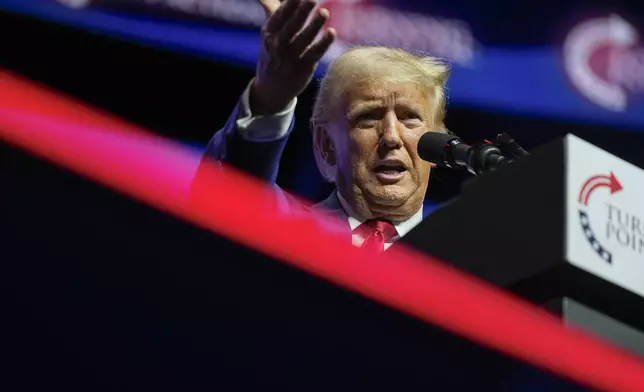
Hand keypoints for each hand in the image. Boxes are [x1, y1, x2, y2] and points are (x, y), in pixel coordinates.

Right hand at [251, 0, 335, 114]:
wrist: (271, 90)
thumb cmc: (273, 55)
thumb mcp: (269, 35)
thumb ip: (273, 11)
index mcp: (268, 34)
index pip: (279, 16)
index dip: (290, 4)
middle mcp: (278, 46)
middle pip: (291, 26)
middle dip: (301, 12)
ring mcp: (290, 59)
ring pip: (304, 40)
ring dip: (314, 26)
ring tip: (324, 12)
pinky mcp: (303, 69)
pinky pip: (315, 54)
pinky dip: (323, 44)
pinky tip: (332, 32)